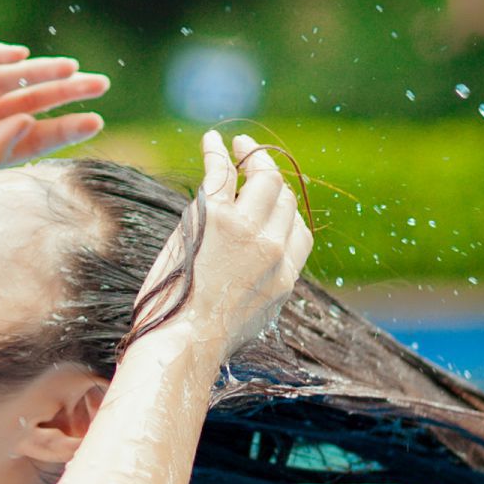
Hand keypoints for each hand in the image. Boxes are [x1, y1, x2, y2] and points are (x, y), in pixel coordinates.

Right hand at [0, 42, 105, 227]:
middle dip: (64, 92)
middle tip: (100, 85)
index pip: (35, 134)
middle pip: (29, 100)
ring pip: (3, 80)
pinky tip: (18, 56)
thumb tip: (27, 119)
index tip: (96, 121)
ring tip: (69, 70)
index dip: (65, 127)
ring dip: (36, 73)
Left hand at [136, 131, 312, 356]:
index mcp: (284, 277)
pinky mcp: (216, 218)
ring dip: (252, 154)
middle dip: (272, 175)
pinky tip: (214, 140)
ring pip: (263, 178)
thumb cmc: (204, 340)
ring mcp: (246, 230)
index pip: (300, 232)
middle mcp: (273, 249)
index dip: (286, 212)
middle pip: (284, 199)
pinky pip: (223, 171)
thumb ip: (258, 293)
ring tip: (240, 142)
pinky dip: (220, 151)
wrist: (183, 343)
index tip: (271, 201)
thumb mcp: (250, 321)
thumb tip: (250, 285)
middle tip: (255, 159)